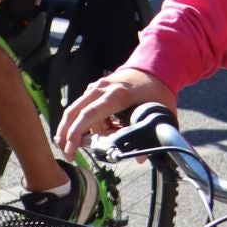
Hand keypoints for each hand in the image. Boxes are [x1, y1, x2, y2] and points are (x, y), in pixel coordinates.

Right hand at [56, 67, 176, 156]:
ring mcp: (96, 87)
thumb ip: (151, 137)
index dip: (76, 133)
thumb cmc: (156, 91)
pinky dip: (89, 123)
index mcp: (117, 95)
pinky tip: (107, 130)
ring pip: (77, 112)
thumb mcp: (160, 114)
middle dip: (66, 135)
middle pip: (73, 112)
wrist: (153, 67)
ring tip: (103, 140)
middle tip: (68, 155)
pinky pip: (85, 109)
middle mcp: (101, 89)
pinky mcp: (94, 89)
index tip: (70, 150)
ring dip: (81, 131)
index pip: (89, 114)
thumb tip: (140, 159)